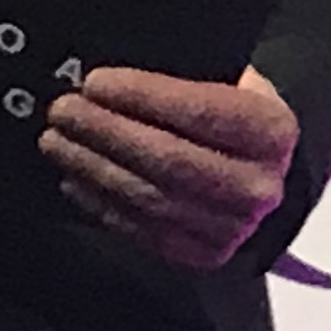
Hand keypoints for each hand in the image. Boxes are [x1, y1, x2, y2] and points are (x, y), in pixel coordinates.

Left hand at [44, 64, 301, 269]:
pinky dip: (102, 203)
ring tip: (58, 141)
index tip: (95, 82)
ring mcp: (232, 227)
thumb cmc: (238, 118)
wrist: (266, 174)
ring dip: (93, 167)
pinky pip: (142, 230)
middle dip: (106, 132)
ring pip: (149, 197)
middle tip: (64, 110)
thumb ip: (186, 75)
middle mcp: (258, 185)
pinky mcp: (204, 254)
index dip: (141, 96)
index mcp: (272, 130)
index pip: (200, 111)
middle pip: (168, 159)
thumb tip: (115, 79)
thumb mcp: (234, 81)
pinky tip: (75, 178)